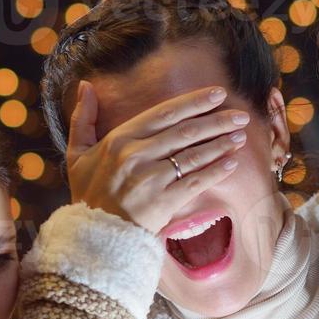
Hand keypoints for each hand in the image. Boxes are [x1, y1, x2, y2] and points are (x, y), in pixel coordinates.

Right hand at [65, 80, 248, 234]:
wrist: (95, 234)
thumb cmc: (88, 194)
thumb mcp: (77, 154)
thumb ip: (83, 118)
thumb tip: (86, 85)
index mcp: (120, 139)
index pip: (164, 113)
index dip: (194, 101)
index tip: (217, 93)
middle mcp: (137, 155)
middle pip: (186, 131)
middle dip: (217, 121)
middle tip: (240, 114)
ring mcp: (151, 179)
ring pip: (194, 155)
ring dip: (221, 144)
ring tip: (240, 135)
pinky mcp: (163, 201)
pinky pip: (195, 182)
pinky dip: (215, 171)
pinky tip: (232, 163)